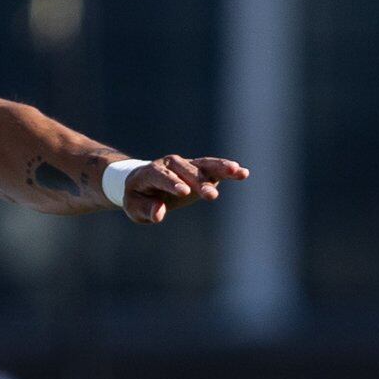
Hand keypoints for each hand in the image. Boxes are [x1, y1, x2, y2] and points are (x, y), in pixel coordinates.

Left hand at [116, 155, 248, 223]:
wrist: (144, 183)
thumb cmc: (137, 197)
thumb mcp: (134, 207)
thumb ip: (146, 210)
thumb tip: (159, 214)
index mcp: (150, 172)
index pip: (162, 176)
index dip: (172, 183)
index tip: (184, 192)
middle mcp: (169, 164)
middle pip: (186, 171)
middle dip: (199, 182)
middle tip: (211, 197)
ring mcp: (186, 165)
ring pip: (203, 164)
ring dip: (220, 168)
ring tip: (237, 171)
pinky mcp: (199, 169)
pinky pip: (214, 168)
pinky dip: (227, 170)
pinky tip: (243, 173)